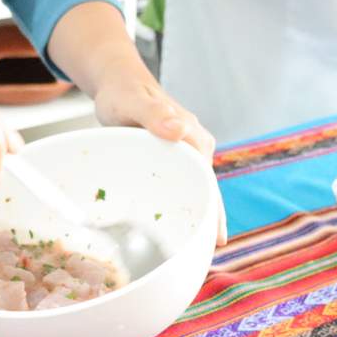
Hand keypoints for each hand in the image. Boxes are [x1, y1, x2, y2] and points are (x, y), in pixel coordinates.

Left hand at [93, 72, 227, 245]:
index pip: (208, 179)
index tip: (216, 236)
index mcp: (194, 137)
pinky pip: (183, 185)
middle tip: (209, 254)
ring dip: (199, 216)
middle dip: (211, 220)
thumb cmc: (125, 91)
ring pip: (197, 189)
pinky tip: (178, 228)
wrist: (120, 83)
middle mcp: (197, 147)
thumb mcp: (134, 101)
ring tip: (197, 250)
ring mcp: (187, 154)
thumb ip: (155, 114)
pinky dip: (184, 205)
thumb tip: (179, 131)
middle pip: (207, 189)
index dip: (213, 209)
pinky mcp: (175, 159)